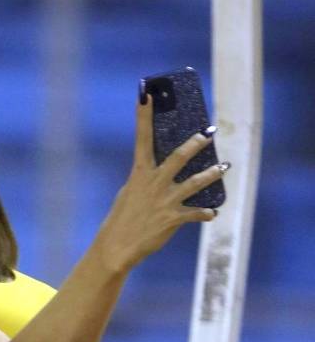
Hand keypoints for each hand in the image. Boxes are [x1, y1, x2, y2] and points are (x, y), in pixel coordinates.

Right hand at [95, 95, 228, 273]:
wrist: (118, 246)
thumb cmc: (122, 219)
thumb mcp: (130, 193)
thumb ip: (146, 179)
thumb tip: (161, 170)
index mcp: (139, 174)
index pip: (142, 139)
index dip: (144, 116)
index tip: (147, 94)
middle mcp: (154, 184)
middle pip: (178, 157)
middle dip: (195, 144)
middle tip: (209, 133)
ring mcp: (164, 201)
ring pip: (195, 183)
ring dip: (212, 174)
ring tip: (224, 166)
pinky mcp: (172, 219)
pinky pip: (195, 213)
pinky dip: (205, 213)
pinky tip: (213, 213)